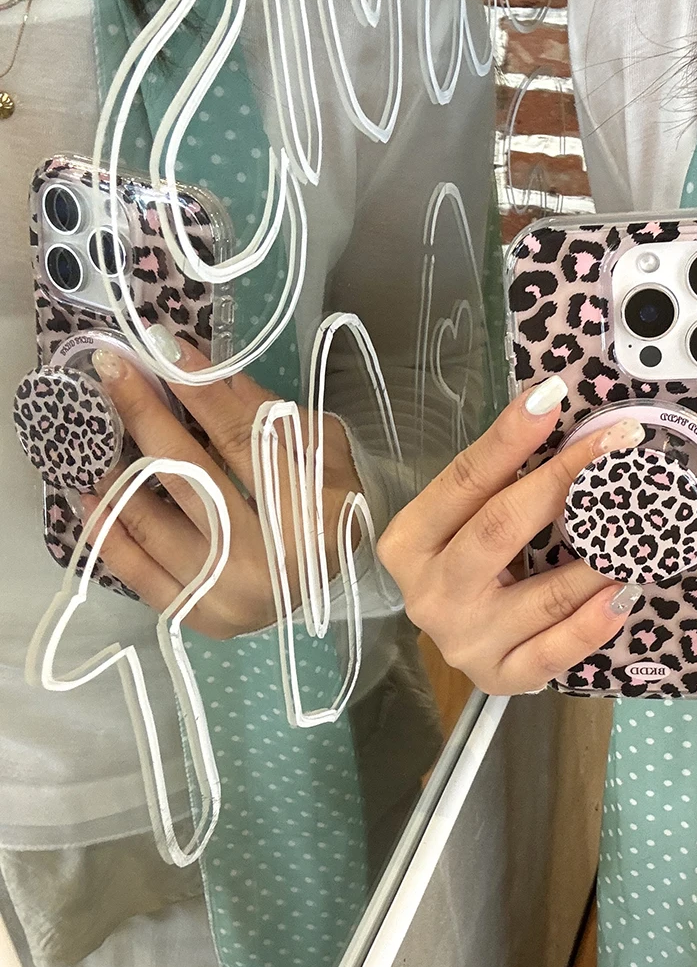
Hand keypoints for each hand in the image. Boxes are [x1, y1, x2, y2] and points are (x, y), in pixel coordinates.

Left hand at [83, 328, 361, 639]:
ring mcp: (231, 595)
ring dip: (115, 473)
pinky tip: (91, 496)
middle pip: (190, 475)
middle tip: (110, 372)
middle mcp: (270, 560)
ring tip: (91, 434)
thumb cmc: (333, 506)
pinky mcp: (202, 619)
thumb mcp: (323, 450)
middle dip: (144, 415)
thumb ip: (270, 413)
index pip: (242, 437)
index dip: (199, 390)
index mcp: (313, 514)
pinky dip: (109, 533)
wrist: (335, 580)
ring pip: (154, 525)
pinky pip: (139, 574)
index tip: (160, 348)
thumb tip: (201, 370)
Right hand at [377, 377, 645, 695]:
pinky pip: (553, 652)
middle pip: (499, 529)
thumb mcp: (464, 515)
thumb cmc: (465, 558)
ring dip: (596, 558)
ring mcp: (463, 641)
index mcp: (410, 543)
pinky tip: (624, 594)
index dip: (510, 437)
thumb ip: (496, 477)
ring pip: (540, 595)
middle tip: (617, 448)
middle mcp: (428, 594)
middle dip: (563, 482)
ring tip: (638, 526)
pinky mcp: (499, 676)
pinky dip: (592, 624)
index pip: (464, 480)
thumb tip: (553, 406)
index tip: (554, 397)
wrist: (456, 633)